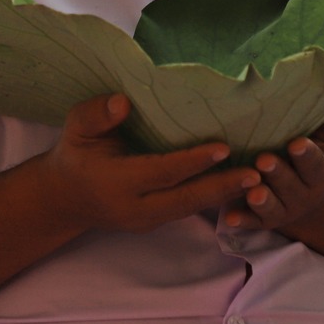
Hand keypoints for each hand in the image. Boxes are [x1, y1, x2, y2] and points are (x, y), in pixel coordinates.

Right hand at [39, 94, 258, 235]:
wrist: (65, 198)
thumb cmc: (75, 154)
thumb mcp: (76, 128)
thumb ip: (97, 114)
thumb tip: (123, 101)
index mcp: (116, 183)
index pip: (161, 173)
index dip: (192, 161)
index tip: (223, 147)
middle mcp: (135, 208)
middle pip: (185, 200)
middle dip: (222, 188)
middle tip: (256, 175)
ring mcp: (146, 221)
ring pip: (191, 209)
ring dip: (223, 195)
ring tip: (258, 180)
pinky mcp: (155, 222)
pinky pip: (188, 211)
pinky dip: (212, 198)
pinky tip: (237, 185)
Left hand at [222, 100, 323, 233]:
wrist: (310, 195)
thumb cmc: (315, 156)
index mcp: (319, 172)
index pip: (314, 163)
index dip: (306, 155)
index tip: (296, 144)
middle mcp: (302, 193)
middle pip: (290, 185)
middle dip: (278, 174)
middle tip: (263, 160)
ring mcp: (283, 208)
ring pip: (272, 207)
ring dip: (262, 200)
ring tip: (252, 192)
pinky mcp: (264, 219)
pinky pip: (253, 221)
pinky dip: (243, 220)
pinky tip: (231, 217)